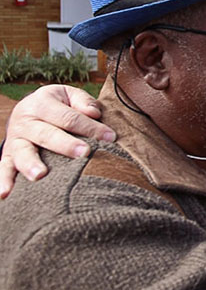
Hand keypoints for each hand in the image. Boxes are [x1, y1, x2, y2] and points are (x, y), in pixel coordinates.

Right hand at [0, 85, 115, 197]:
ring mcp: (15, 140)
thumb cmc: (57, 105)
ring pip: (23, 152)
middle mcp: (25, 121)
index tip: (110, 137)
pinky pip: (3, 168)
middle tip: (85, 152)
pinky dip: (3, 181)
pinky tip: (5, 194)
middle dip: (66, 145)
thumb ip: (83, 101)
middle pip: (47, 134)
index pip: (69, 117)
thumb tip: (95, 113)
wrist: (27, 109)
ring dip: (31, 164)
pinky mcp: (8, 156)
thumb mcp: (68, 95)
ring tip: (41, 175)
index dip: (90, 127)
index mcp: (41, 103)